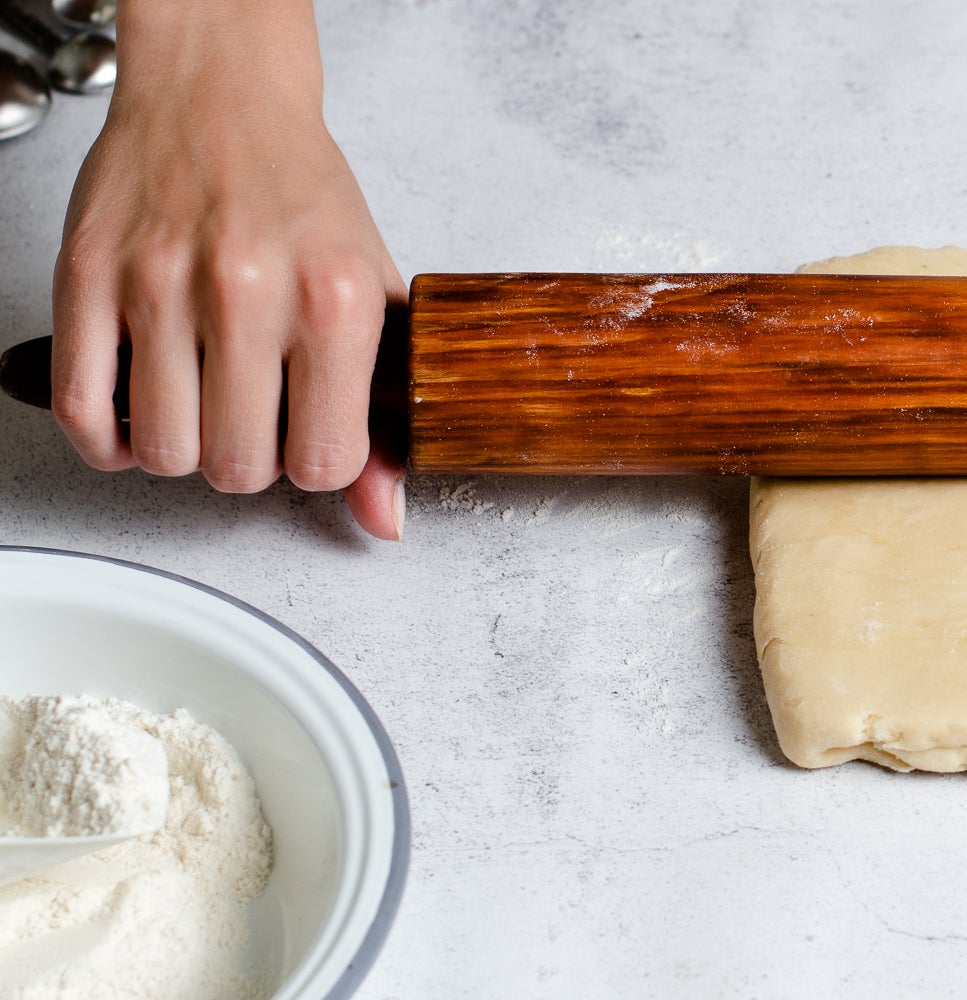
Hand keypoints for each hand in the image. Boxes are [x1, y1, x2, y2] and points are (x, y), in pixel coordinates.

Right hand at [49, 0, 405, 539]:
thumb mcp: (371, 294)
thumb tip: (384, 518)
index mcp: (334, 300)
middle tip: (255, 421)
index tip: (312, 437)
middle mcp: (249, 291)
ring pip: (162, 450)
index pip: (324, 462)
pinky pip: (84, 409)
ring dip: (182, 449)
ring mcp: (160, 284)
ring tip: (202, 407)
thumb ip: (380, 415)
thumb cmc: (300, 193)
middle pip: (238, 466)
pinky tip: (139, 413)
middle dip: (249, 462)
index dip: (317, 464)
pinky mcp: (87, 277)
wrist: (222, 98)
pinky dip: (108, 438)